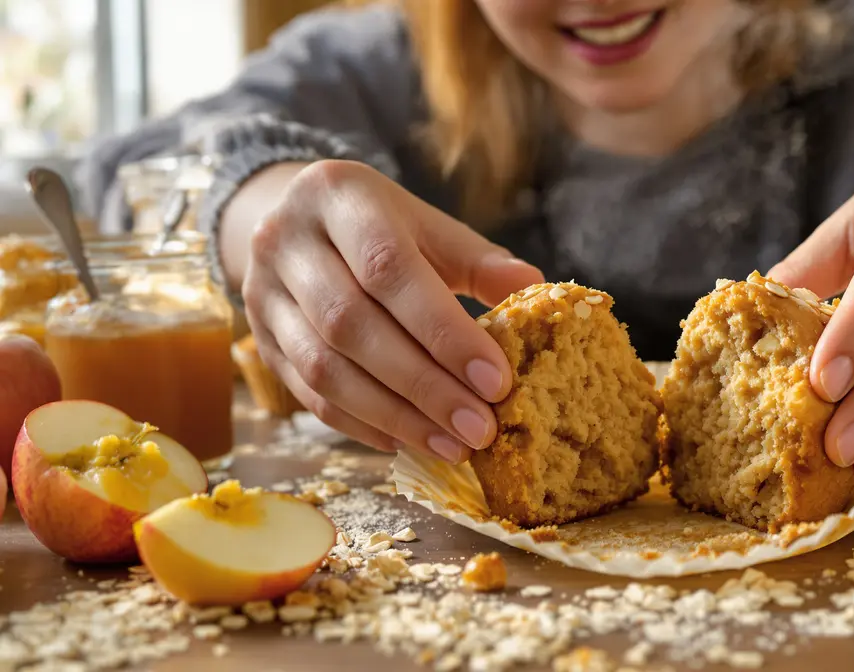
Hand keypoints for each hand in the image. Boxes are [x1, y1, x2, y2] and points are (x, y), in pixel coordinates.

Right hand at [241, 160, 543, 462]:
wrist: (294, 220)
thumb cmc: (380, 226)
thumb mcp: (428, 225)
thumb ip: (478, 259)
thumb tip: (534, 289)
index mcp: (337, 195)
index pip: (388, 268)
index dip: (443, 330)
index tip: (496, 380)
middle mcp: (286, 241)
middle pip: (352, 325)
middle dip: (423, 385)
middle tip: (480, 427)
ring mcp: (262, 293)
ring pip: (325, 368)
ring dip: (395, 415)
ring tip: (453, 445)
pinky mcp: (259, 340)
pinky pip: (309, 395)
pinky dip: (363, 425)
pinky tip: (410, 441)